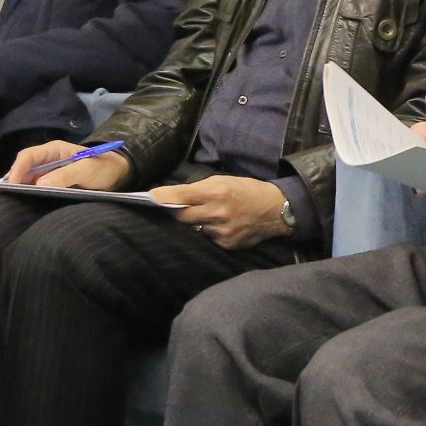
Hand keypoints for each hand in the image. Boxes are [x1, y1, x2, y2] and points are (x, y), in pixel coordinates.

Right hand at [2, 140, 132, 191]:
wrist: (118, 175)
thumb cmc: (103, 168)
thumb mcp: (87, 170)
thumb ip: (65, 175)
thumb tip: (40, 184)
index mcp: (54, 150)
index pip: (28, 156)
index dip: (17, 169)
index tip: (10, 185)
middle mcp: (48, 160)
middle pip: (23, 168)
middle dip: (12, 180)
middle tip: (0, 197)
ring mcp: (50, 172)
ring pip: (27, 179)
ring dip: (18, 189)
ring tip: (6, 203)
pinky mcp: (53, 184)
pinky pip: (36, 188)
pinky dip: (28, 195)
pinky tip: (21, 205)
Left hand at [150, 173, 292, 248]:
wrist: (276, 209)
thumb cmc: (246, 190)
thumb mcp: (223, 180)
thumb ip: (197, 189)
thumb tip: (169, 196)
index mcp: (216, 192)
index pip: (181, 197)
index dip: (163, 198)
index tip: (150, 198)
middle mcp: (217, 213)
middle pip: (182, 217)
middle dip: (176, 212)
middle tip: (176, 208)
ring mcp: (222, 232)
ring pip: (194, 229)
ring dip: (194, 223)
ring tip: (205, 216)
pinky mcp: (227, 245)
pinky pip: (207, 239)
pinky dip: (208, 232)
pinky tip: (219, 226)